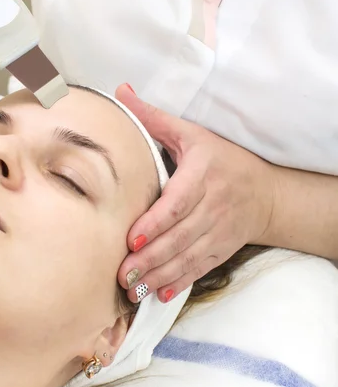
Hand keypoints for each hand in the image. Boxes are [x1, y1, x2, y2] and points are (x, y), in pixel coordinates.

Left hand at [115, 83, 275, 303]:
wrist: (266, 192)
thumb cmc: (221, 159)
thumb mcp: (192, 134)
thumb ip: (154, 118)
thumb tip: (121, 92)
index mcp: (203, 174)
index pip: (179, 202)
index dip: (156, 222)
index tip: (131, 239)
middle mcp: (214, 205)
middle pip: (180, 236)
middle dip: (150, 257)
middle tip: (122, 274)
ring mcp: (221, 230)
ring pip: (188, 257)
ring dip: (160, 275)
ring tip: (133, 288)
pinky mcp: (223, 248)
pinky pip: (201, 268)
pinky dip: (180, 282)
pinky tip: (159, 295)